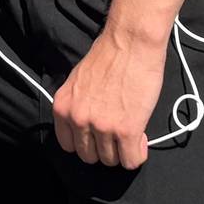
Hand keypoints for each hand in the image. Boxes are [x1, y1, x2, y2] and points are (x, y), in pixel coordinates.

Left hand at [51, 27, 166, 169]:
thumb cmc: (109, 56)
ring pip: (111, 160)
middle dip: (104, 148)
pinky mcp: (126, 130)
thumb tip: (89, 129)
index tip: (98, 136)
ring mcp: (101, 127)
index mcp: (62, 108)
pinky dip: (137, 154)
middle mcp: (78, 119)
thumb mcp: (78, 83)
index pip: (68, 146)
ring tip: (132, 132)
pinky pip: (131, 160)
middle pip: (89, 157)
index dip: (87, 142)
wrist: (131, 42)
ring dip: (122, 151)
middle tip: (117, 134)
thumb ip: (79, 107)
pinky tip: (141, 140)